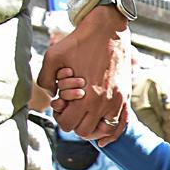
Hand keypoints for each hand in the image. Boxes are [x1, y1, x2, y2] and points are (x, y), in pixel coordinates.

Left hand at [38, 5, 130, 144]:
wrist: (108, 30)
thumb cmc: (79, 42)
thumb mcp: (52, 57)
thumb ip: (44, 79)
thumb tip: (50, 95)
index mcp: (85, 97)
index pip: (68, 124)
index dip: (60, 118)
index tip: (60, 107)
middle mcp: (103, 103)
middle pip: (85, 130)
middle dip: (75, 123)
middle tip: (71, 110)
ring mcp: (117, 101)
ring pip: (104, 131)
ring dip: (93, 129)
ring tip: (85, 119)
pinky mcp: (125, 96)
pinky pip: (121, 124)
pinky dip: (112, 133)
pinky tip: (103, 138)